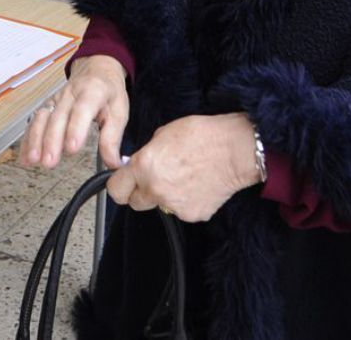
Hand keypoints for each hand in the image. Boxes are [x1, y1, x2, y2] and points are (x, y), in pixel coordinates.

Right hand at [19, 55, 128, 169]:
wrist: (96, 68)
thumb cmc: (108, 90)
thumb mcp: (119, 110)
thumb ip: (113, 138)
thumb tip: (113, 164)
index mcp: (92, 92)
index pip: (82, 110)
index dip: (75, 128)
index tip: (72, 148)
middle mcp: (71, 94)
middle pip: (58, 117)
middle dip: (51, 141)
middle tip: (50, 161)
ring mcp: (56, 99)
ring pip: (42, 118)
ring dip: (36, 139)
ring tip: (34, 159)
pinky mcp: (48, 106)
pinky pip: (35, 122)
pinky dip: (28, 139)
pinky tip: (25, 156)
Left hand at [106, 113, 261, 222]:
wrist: (235, 150)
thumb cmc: (202, 136)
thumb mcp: (162, 135)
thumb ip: (145, 155)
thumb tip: (138, 165)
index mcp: (143, 168)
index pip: (115, 190)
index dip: (118, 185)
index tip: (123, 183)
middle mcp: (155, 190)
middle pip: (135, 203)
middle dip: (141, 193)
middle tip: (155, 179)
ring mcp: (174, 206)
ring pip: (160, 206)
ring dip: (165, 196)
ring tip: (184, 177)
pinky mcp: (193, 215)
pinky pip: (181, 210)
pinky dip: (186, 201)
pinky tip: (197, 184)